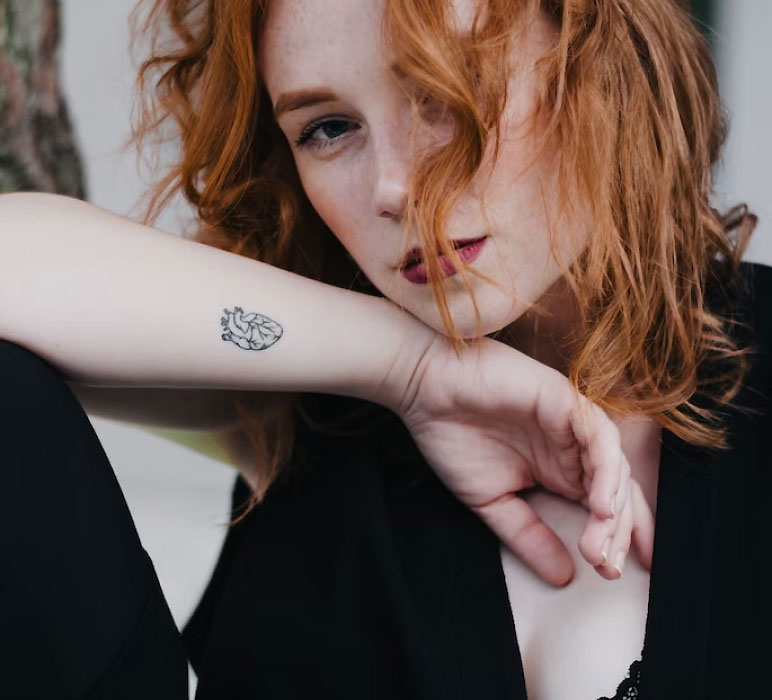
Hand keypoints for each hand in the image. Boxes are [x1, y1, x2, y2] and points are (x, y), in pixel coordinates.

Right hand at [392, 334, 654, 586]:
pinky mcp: (566, 399)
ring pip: (615, 467)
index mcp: (558, 469)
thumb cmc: (453, 438)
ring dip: (614, 509)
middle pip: (617, 492)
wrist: (424, 391)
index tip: (616, 575)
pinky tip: (600, 505)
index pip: (603, 507)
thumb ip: (528, 535)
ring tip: (601, 544)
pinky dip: (606, 471)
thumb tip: (563, 576)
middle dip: (620, 533)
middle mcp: (572, 448)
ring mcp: (572, 423)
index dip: (617, 539)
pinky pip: (600, 437)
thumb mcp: (492, 502)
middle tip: (610, 569)